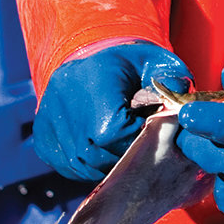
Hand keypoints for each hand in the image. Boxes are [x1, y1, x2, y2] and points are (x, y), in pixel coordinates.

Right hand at [33, 41, 191, 181]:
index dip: (137, 137)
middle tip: (140, 141)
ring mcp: (47, 124)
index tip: (148, 127)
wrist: (93, 56)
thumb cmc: (130, 63)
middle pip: (97, 154)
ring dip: (109, 163)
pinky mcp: (42, 140)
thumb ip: (174, 83)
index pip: (113, 132)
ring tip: (124, 143)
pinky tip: (105, 149)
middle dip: (125, 154)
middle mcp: (61, 103)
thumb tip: (181, 111)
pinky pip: (69, 167)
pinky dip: (90, 166)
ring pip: (83, 166)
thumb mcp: (157, 63)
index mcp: (90, 81)